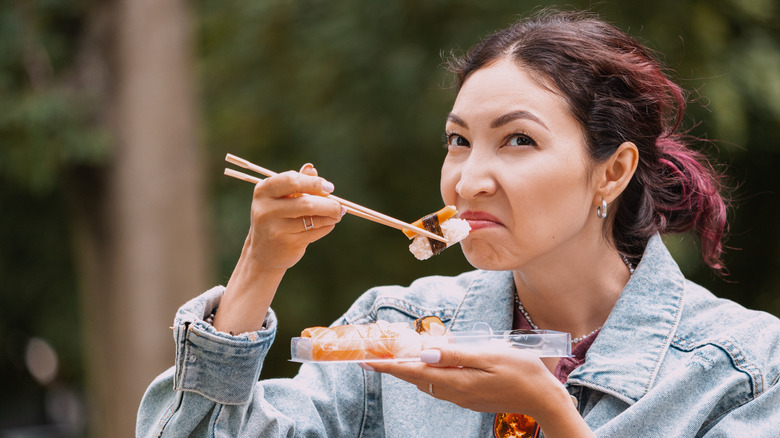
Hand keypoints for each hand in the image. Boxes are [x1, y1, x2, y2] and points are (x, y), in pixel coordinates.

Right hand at [213, 163, 344, 333]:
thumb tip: (312, 167)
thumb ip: (297, 183)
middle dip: (328, 202)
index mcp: (263, 191)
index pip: (290, 180)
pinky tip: (327, 227)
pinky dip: (326, 229)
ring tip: (335, 215)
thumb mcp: (283, 199)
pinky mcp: (286, 245)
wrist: (262, 256)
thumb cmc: (276, 220)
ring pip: (313, 217)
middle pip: (305, 201)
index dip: (312, 182)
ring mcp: (274, 229)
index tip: (328, 186)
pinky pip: (315, 232)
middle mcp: (265, 209)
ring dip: (331, 216)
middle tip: (340, 205)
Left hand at [367, 344, 592, 436]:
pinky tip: (430, 362)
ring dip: (410, 370)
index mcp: (457, 381)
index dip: (388, 365)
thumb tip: (424, 352)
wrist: (543, 398)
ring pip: (427, 382)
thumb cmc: (520, 371)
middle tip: (375, 354)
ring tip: (396, 356)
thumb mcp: (489, 355)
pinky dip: (428, 373)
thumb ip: (455, 353)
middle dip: (394, 366)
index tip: (366, 360)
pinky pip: (440, 384)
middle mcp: (454, 392)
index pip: (413, 372)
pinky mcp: (469, 398)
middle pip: (416, 378)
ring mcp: (462, 397)